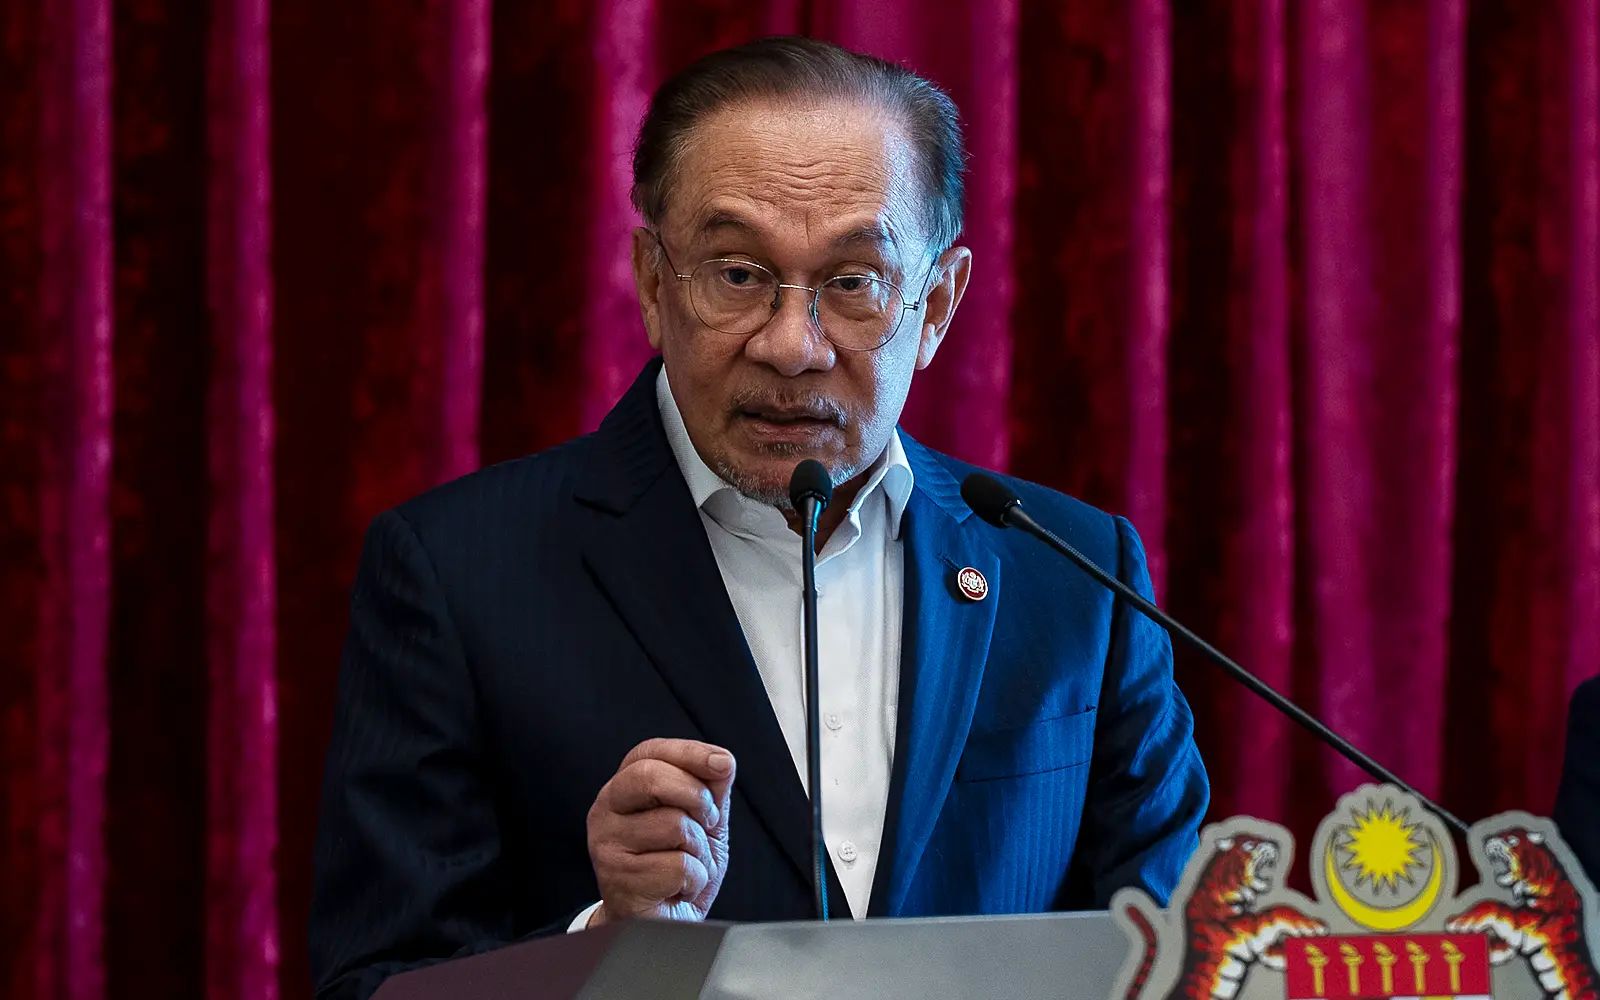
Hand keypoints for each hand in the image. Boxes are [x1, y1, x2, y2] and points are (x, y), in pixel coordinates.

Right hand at [585, 738, 734, 925]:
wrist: (661, 923)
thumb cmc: (676, 867)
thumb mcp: (701, 820)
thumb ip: (709, 788)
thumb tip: (722, 761)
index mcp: (623, 790)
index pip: (649, 751)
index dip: (690, 752)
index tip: (722, 764)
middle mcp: (605, 812)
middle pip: (651, 777)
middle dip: (696, 796)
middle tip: (706, 822)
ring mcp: (607, 846)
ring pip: (674, 825)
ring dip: (699, 850)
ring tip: (687, 864)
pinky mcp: (618, 880)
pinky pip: (678, 865)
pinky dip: (694, 879)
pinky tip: (678, 888)